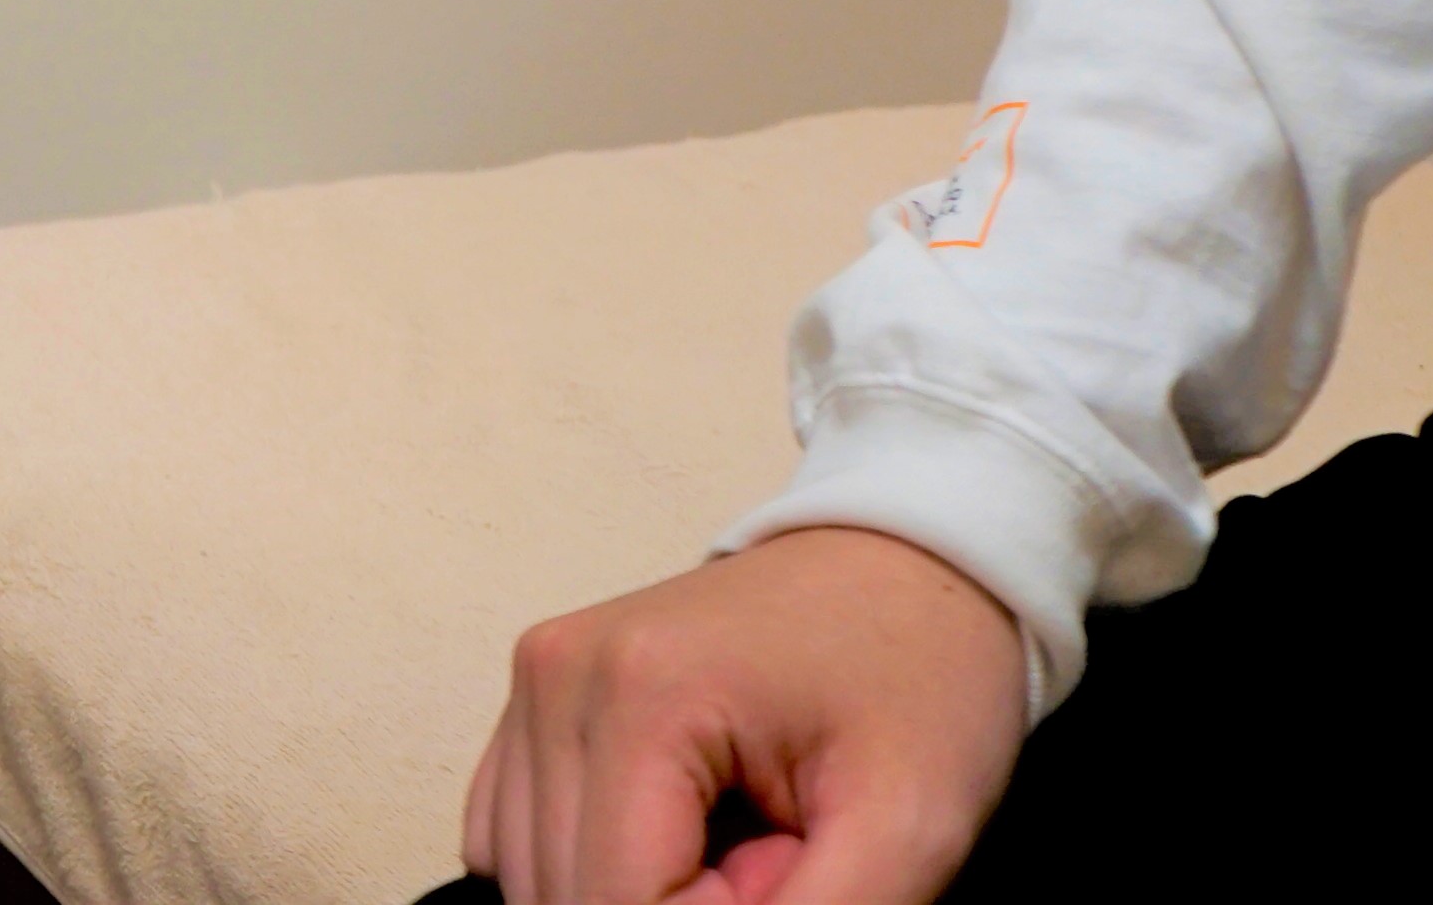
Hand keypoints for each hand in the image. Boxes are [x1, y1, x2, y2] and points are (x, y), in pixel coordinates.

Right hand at [460, 526, 1024, 904]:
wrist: (907, 561)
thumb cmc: (920, 679)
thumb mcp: (912, 828)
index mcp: (640, 694)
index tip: (800, 872)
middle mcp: (559, 674)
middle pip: (568, 895)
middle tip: (782, 852)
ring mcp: (538, 676)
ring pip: (533, 879)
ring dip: (640, 892)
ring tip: (742, 840)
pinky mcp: (537, 692)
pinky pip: (512, 835)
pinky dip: (589, 869)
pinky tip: (677, 836)